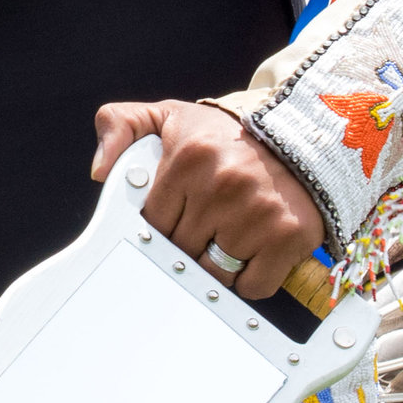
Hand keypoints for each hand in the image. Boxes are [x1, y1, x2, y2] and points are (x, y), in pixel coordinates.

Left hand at [91, 100, 324, 300]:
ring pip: (214, 275)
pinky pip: (253, 287)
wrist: (302, 130)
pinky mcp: (288, 237)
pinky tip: (254, 252)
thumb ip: (121, 126)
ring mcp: (257, 214)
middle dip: (187, 248)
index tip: (173, 223)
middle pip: (181, 254)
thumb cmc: (228, 132)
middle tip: (202, 230)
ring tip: (227, 238)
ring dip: (217, 267)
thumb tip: (99, 171)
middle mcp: (222, 187)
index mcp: (188, 160)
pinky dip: (250, 280)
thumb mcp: (169, 116)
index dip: (160, 230)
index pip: (152, 226)